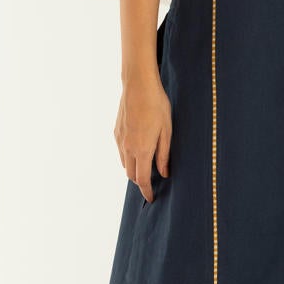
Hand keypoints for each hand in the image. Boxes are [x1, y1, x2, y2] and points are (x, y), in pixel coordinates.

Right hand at [116, 70, 171, 202]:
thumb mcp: (167, 130)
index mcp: (142, 150)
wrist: (138, 85)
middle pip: (131, 175)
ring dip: (133, 169)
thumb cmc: (157, 105)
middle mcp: (127, 148)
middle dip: (140, 182)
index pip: (142, 179)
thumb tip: (164, 173)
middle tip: (151, 183)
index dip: (147, 191)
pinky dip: (128, 157)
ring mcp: (120, 139)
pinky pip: (120, 151)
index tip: (151, 198)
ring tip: (145, 166)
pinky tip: (137, 150)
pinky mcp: (116, 131)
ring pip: (124, 163)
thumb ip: (164, 154)